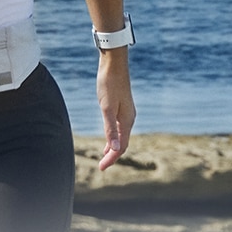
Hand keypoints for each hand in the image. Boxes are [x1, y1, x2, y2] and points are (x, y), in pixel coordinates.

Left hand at [96, 51, 135, 170]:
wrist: (114, 63)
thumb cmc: (109, 83)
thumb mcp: (106, 107)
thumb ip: (110, 127)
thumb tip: (113, 148)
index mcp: (127, 120)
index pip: (120, 146)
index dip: (111, 158)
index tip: (101, 168)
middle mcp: (129, 118)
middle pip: (123, 143)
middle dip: (113, 155)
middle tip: (102, 166)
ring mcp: (127, 112)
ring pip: (122, 136)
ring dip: (113, 147)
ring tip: (104, 157)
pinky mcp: (123, 106)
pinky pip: (120, 127)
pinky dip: (113, 136)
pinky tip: (107, 139)